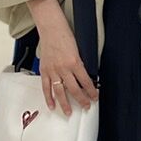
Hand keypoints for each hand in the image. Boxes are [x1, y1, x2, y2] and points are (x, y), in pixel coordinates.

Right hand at [27, 0, 98, 115]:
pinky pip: (46, 87)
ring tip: (69, 112)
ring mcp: (53, 70)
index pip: (86, 81)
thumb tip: (85, 78)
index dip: (91, 91)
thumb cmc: (66, 36)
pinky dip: (49, 97)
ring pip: (60, 91)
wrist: (51, 28)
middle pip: (74, 89)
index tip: (95, 97)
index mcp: (75, 62)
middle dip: (81, 99)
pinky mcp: (44, 70)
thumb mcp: (79, 50)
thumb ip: (80, 64)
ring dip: (65, 103)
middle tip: (86, 106)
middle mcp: (64, 68)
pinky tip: (52, 105)